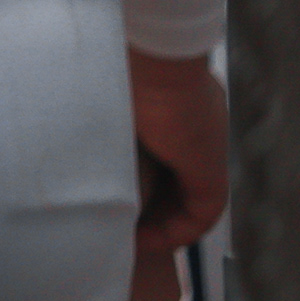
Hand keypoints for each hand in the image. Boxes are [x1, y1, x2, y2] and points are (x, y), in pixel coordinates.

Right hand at [128, 48, 229, 252]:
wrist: (155, 61)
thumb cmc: (124, 71)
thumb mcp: (113, 102)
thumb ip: (111, 127)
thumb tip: (86, 148)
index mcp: (177, 108)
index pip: (165, 154)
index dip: (142, 181)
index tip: (116, 195)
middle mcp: (200, 129)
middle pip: (178, 180)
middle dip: (150, 208)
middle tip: (119, 223)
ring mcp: (210, 149)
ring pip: (190, 198)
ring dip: (161, 223)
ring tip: (127, 237)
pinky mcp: (213, 170)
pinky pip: (202, 213)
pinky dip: (177, 231)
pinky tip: (145, 239)